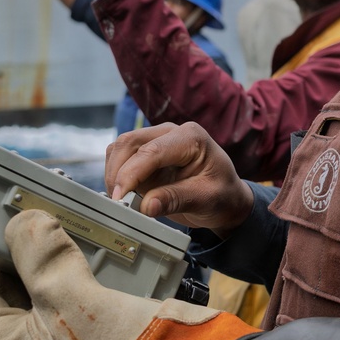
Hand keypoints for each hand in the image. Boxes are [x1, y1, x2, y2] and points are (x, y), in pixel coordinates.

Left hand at [0, 210, 166, 339]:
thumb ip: (42, 259)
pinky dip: (86, 261)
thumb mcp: (74, 301)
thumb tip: (24, 223)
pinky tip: (94, 239)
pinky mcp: (116, 324)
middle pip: (14, 296)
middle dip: (10, 255)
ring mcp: (84, 337)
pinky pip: (89, 287)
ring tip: (51, 220)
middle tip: (10, 217)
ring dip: (51, 255)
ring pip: (53, 288)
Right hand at [105, 122, 253, 236]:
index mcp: (191, 137)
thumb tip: (146, 206)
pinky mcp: (144, 152)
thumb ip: (176, 200)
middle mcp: (171, 133)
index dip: (131, 174)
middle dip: (118, 173)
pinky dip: (116, 175)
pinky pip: (119, 157)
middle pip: (129, 143)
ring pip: (119, 148)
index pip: (152, 151)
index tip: (120, 198)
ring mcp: (156, 140)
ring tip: (122, 201)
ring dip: (114, 174)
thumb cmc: (222, 194)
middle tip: (118, 203)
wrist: (225, 197)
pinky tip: (125, 194)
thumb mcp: (206, 200)